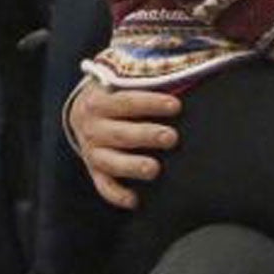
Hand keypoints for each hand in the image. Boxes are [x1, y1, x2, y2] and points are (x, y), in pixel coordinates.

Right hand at [67, 79, 181, 209]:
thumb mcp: (123, 83)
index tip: (176, 105)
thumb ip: (149, 80)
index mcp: (100, 102)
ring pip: (110, 161)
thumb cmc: (116, 95)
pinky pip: (104, 186)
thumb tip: (190, 72)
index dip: (150, 103)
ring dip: (132, 166)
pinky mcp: (95, 170)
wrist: (83, 112)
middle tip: (171, 137)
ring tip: (154, 169)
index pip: (126, 101)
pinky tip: (135, 201)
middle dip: (146, 135)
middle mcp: (92, 127)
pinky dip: (117, 195)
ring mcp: (92, 150)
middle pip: (120, 133)